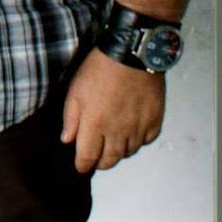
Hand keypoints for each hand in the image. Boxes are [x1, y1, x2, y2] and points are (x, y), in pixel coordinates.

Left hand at [61, 49, 164, 172]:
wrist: (131, 54)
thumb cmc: (99, 69)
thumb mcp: (75, 90)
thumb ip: (71, 118)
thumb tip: (67, 140)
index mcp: (95, 124)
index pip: (88, 156)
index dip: (83, 165)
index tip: (81, 167)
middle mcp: (117, 131)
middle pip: (111, 160)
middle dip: (102, 163)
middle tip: (97, 159)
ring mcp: (138, 128)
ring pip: (129, 152)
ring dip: (119, 152)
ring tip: (113, 144)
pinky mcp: (154, 121)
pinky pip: (146, 140)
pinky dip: (138, 141)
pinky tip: (132, 133)